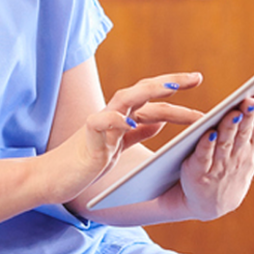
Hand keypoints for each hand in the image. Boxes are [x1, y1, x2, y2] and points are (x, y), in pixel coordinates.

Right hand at [42, 73, 203, 205]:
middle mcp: (113, 113)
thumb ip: (137, 132)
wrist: (56, 176)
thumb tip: (159, 121)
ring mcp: (100, 121)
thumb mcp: (119, 146)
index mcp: (123, 116)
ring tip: (172, 89)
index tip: (196, 79)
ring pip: (126, 99)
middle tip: (196, 78)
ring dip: (149, 91)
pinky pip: (101, 122)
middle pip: (143, 90)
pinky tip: (130, 122)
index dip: (173, 87)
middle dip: (169, 82)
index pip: (152, 96)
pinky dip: (115, 120)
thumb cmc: (87, 161)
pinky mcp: (88, 135)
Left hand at [178, 88, 253, 220]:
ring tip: (233, 112)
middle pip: (244, 133)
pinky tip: (208, 132)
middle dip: (248, 117)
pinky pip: (204, 156)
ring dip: (230, 127)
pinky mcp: (199, 170)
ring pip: (226, 142)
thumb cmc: (241, 159)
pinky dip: (206, 145)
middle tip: (250, 100)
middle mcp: (239, 154)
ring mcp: (219, 164)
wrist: (214, 200)